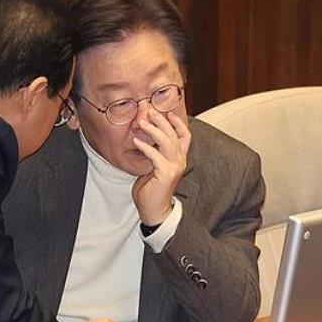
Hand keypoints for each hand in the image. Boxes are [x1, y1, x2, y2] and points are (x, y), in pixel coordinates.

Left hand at [132, 110, 190, 224]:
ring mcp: (174, 167)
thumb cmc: (151, 189)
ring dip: (154, 130)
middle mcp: (180, 161)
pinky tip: (136, 141)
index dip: (178, 122)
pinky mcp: (166, 174)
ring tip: (141, 122)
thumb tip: (146, 137)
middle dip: (162, 121)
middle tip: (150, 111)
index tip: (166, 112)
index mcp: (179, 159)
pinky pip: (155, 156)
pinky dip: (146, 147)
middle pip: (175, 135)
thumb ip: (155, 153)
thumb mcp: (154, 166)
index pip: (185, 136)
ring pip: (167, 142)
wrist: (154, 210)